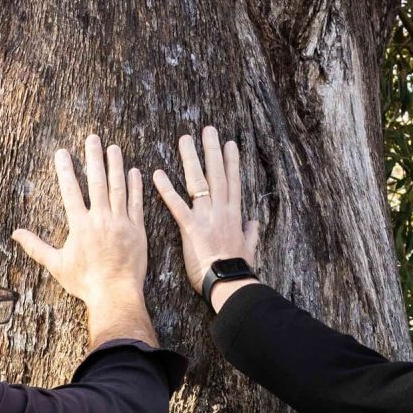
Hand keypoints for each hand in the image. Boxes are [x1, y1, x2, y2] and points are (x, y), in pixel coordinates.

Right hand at [11, 134, 149, 314]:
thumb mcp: (56, 265)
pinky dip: (136, 186)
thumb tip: (15, 234)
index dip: (66, 169)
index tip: (62, 152)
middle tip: (93, 138)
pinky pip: (136, 203)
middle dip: (94, 158)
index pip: (71, 190)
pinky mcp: (137, 230)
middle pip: (97, 181)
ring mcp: (121, 222)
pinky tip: (135, 171)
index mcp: (80, 225)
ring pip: (118, 188)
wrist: (115, 294)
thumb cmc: (84, 282)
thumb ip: (36, 247)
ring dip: (116, 166)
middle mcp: (100, 219)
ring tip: (114, 148)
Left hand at [153, 125, 262, 303]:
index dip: (231, 161)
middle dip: (212, 150)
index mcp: (234, 214)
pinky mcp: (191, 228)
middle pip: (217, 174)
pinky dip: (166, 189)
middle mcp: (222, 210)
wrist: (230, 283)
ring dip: (191, 159)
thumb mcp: (248, 248)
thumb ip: (251, 233)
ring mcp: (206, 217)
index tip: (229, 144)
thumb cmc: (237, 270)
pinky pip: (176, 205)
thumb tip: (255, 223)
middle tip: (207, 129)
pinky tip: (157, 174)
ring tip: (185, 139)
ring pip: (199, 182)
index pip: (233, 181)